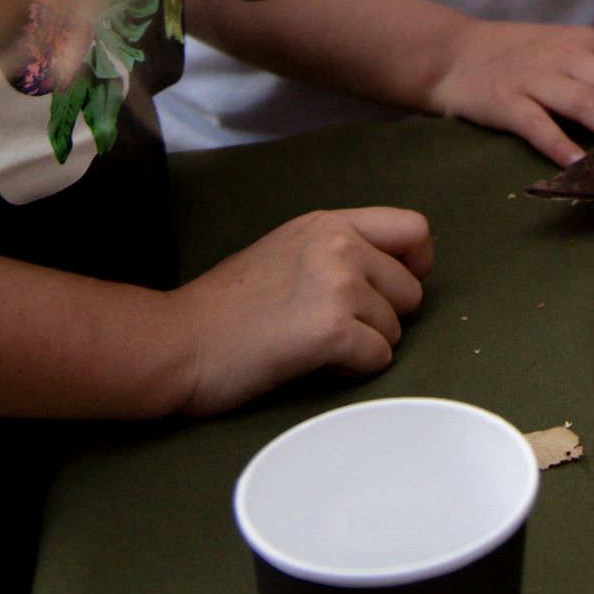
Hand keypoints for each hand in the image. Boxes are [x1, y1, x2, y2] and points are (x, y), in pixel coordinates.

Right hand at [167, 205, 431, 416]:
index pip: (414, 229)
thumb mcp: (287, 250)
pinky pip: (378, 358)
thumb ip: (336, 250)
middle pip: (411, 289)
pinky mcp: (331, 329)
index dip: (415, 266)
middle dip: (384, 318)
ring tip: (317, 347)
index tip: (392, 291)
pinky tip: (317, 364)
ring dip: (365, 346)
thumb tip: (384, 272)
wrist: (179, 340)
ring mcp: (338, 284)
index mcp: (329, 223)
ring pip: (396, 329)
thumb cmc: (224, 308)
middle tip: (338, 331)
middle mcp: (340, 245)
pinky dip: (354, 371)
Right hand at [426, 16, 593, 167]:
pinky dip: (559, 145)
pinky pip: (538, 124)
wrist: (454, 53)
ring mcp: (536, 77)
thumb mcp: (568, 49)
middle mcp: (568, 55)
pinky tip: (579, 166)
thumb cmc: (522, 57)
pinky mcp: (506, 101)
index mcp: (589, 41)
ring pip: (585, 102)